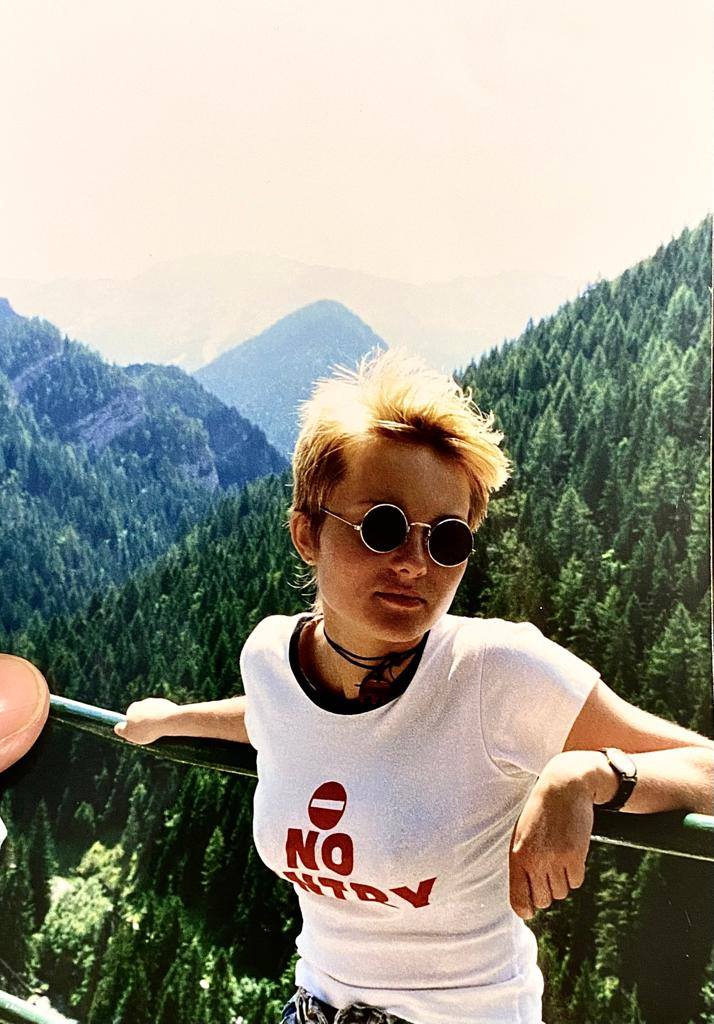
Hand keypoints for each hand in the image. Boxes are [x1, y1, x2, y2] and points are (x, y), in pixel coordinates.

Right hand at [114, 697, 177, 744]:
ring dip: (157, 722)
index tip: (139, 735)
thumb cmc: (147, 728)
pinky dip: (167, 721)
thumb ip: (121, 730)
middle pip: (144, 715)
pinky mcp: (170, 706)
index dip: (135, 727)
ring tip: (160, 733)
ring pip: (156, 715)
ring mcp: (159, 703)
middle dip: (146, 723)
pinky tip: (168, 728)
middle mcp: (145, 702)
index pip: (131, 717)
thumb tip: (117, 727)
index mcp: (134, 707)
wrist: (168, 721)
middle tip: (150, 735)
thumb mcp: (129, 732)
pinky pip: (166, 716)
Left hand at [509, 751, 600, 918]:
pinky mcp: (576, 856)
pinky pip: (577, 882)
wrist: (563, 787)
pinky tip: (571, 853)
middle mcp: (535, 861)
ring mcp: (556, 859)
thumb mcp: (521, 835)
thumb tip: (527, 903)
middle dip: (546, 891)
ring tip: (558, 856)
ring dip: (562, 881)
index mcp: (517, 856)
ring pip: (561, 893)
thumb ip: (522, 864)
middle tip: (548, 871)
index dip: (526, 909)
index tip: (530, 909)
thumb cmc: (540, 813)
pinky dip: (575, 873)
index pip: (519, 901)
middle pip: (543, 901)